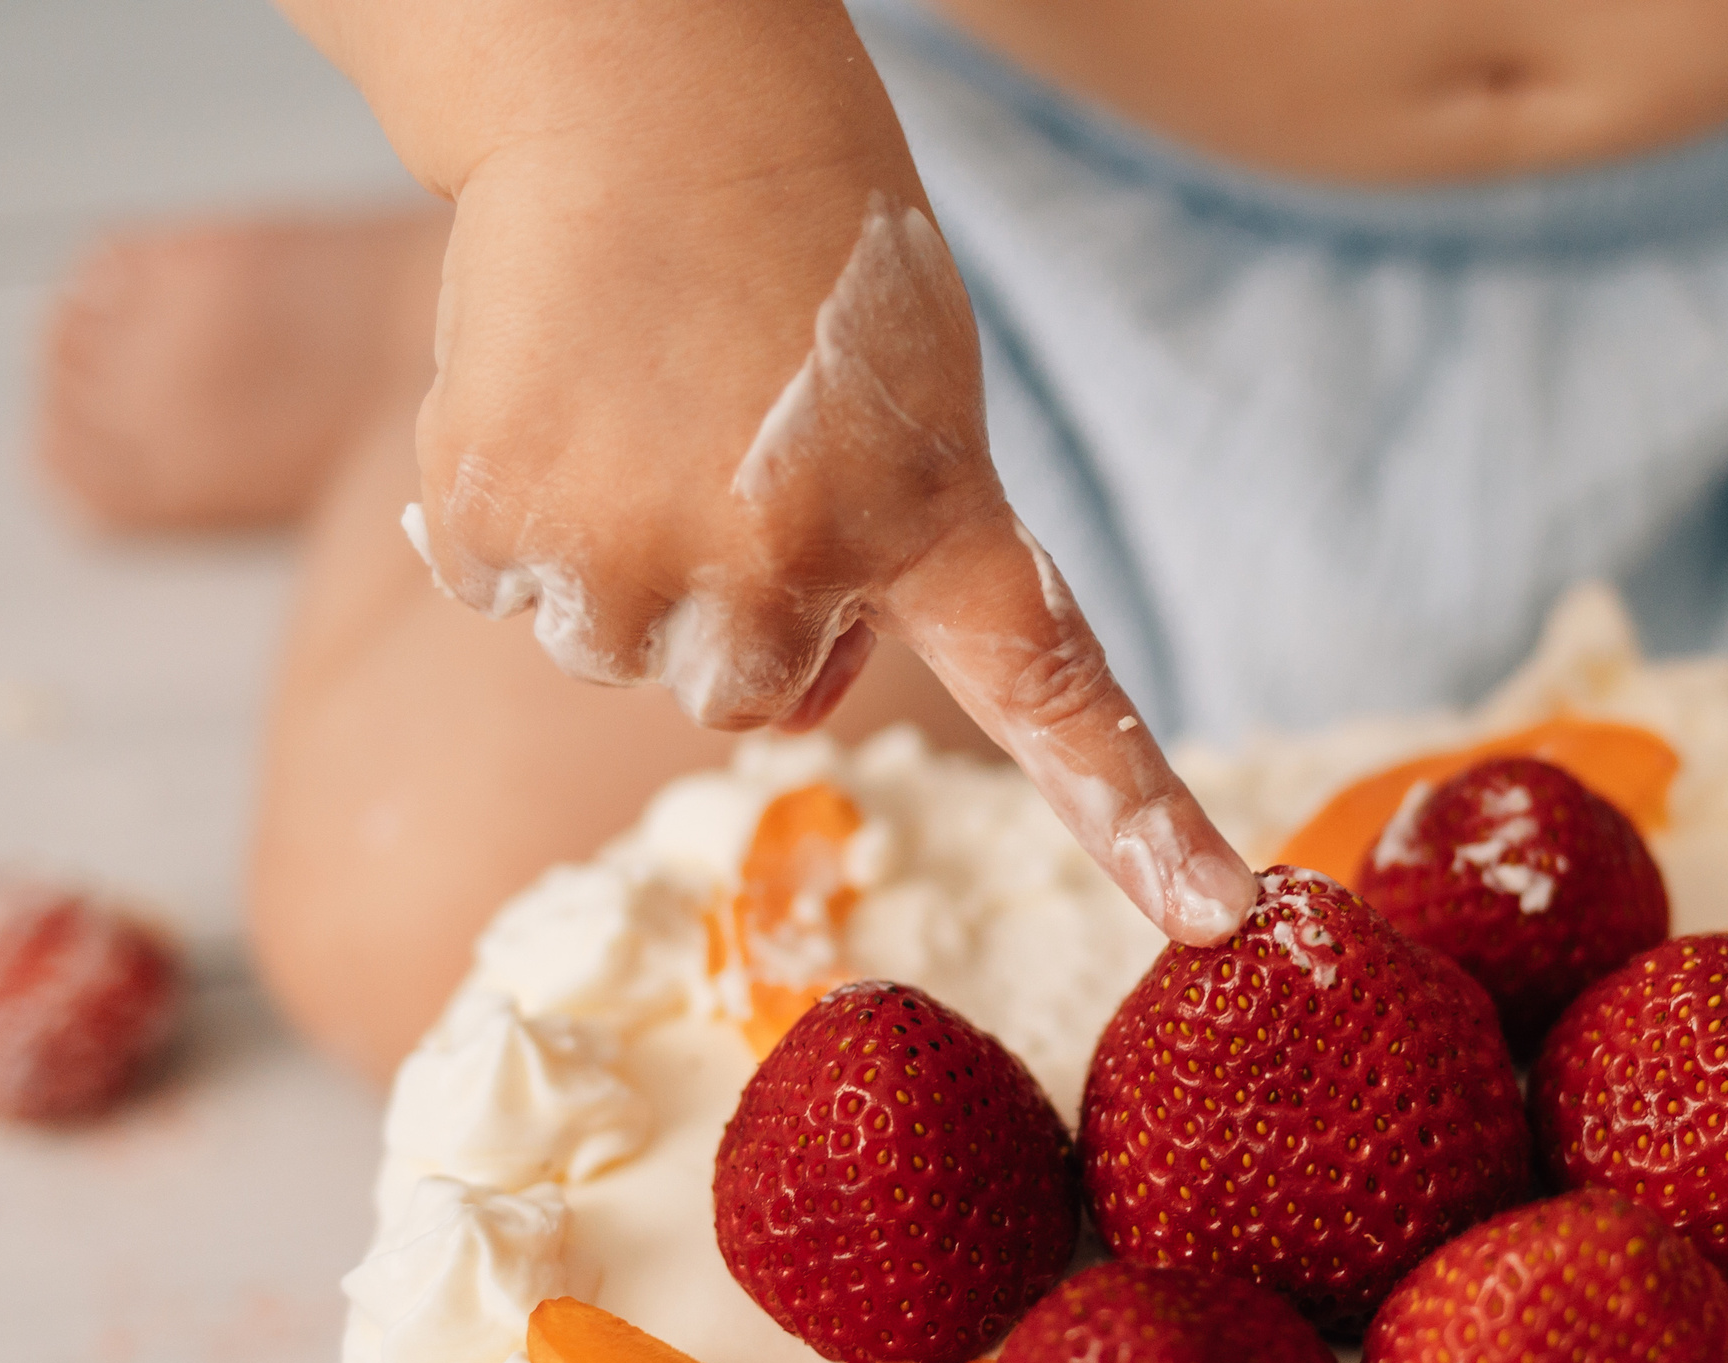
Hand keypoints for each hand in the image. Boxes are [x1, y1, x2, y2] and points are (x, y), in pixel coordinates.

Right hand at [343, 2, 1252, 941]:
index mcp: (934, 514)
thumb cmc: (794, 237)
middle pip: (746, 698)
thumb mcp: (907, 395)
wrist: (641, 85)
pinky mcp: (503, 521)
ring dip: (611, 559)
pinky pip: (500, 585)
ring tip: (634, 400)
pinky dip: (509, 510)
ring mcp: (642, 556)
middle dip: (730, 608)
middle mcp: (796, 564)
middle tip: (719, 448)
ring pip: (613, 654)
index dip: (1142, 816)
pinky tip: (550, 389)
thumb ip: (879, 559)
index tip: (1226, 912)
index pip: (1061, 696)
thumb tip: (782, 698)